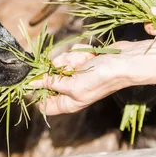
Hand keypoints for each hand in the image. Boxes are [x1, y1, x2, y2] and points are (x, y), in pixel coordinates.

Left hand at [32, 35, 155, 115]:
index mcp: (68, 103)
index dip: (36, 92)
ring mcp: (76, 76)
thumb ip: (51, 84)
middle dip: (58, 69)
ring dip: (71, 59)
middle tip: (70, 68)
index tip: (31, 78)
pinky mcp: (82, 62)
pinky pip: (71, 55)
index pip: (43, 103)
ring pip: (59, 63)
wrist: (124, 62)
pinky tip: (90, 55)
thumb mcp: (73, 85)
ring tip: (85, 61)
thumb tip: (31, 83)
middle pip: (49, 79)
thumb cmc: (102, 78)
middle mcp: (70, 91)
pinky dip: (80, 53)